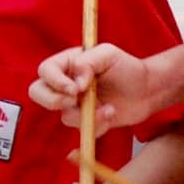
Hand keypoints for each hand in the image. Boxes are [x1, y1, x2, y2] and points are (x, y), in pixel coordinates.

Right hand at [32, 41, 153, 126]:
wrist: (146, 90)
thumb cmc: (127, 68)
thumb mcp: (108, 55)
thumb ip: (88, 62)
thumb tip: (76, 82)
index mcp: (67, 63)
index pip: (45, 71)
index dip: (55, 82)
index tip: (74, 89)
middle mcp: (65, 83)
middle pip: (38, 93)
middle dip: (53, 101)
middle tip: (75, 100)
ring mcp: (73, 104)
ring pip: (64, 116)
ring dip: (88, 115)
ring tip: (109, 108)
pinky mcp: (84, 121)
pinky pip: (81, 129)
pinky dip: (97, 125)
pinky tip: (111, 113)